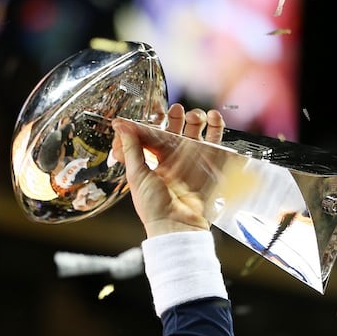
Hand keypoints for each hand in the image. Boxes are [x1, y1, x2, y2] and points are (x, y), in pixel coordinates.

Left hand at [111, 103, 226, 237]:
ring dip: (195, 119)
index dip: (150, 123)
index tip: (150, 112)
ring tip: (194, 115)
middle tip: (176, 110)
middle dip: (176, 117)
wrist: (178, 225)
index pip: (150, 135)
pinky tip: (213, 117)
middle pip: (175, 130)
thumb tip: (120, 126)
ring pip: (195, 132)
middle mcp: (173, 159)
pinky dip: (216, 127)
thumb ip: (131, 149)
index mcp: (153, 161)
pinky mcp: (210, 163)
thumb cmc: (153, 206)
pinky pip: (215, 141)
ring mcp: (192, 160)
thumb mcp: (136, 176)